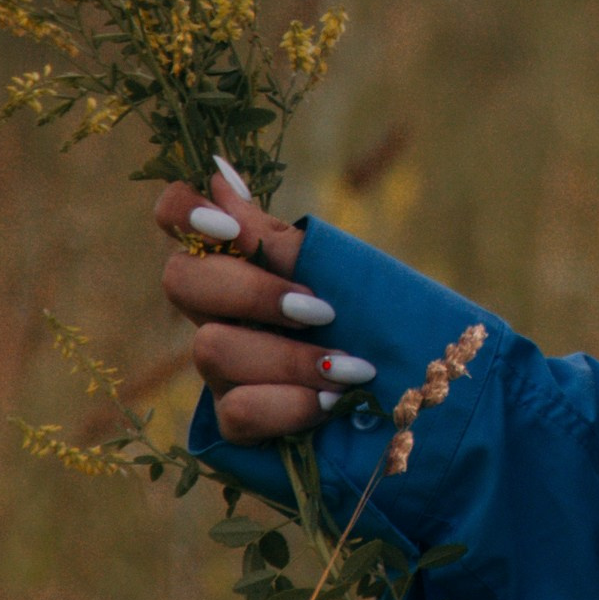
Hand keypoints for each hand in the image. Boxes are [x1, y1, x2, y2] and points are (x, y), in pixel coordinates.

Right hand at [154, 157, 357, 442]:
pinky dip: (292, 405)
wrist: (423, 397)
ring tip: (352, 368)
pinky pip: (238, 412)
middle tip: (320, 310)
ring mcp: (220, 372)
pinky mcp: (234, 428)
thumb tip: (215, 171)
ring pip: (211, 350)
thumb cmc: (378, 323)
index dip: (184, 211)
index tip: (233, 230)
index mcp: (241, 262)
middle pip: (179, 281)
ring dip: (290, 358)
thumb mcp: (338, 271)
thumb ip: (276, 237)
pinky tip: (333, 403)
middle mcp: (217, 312)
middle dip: (252, 293)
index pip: (175, 214)